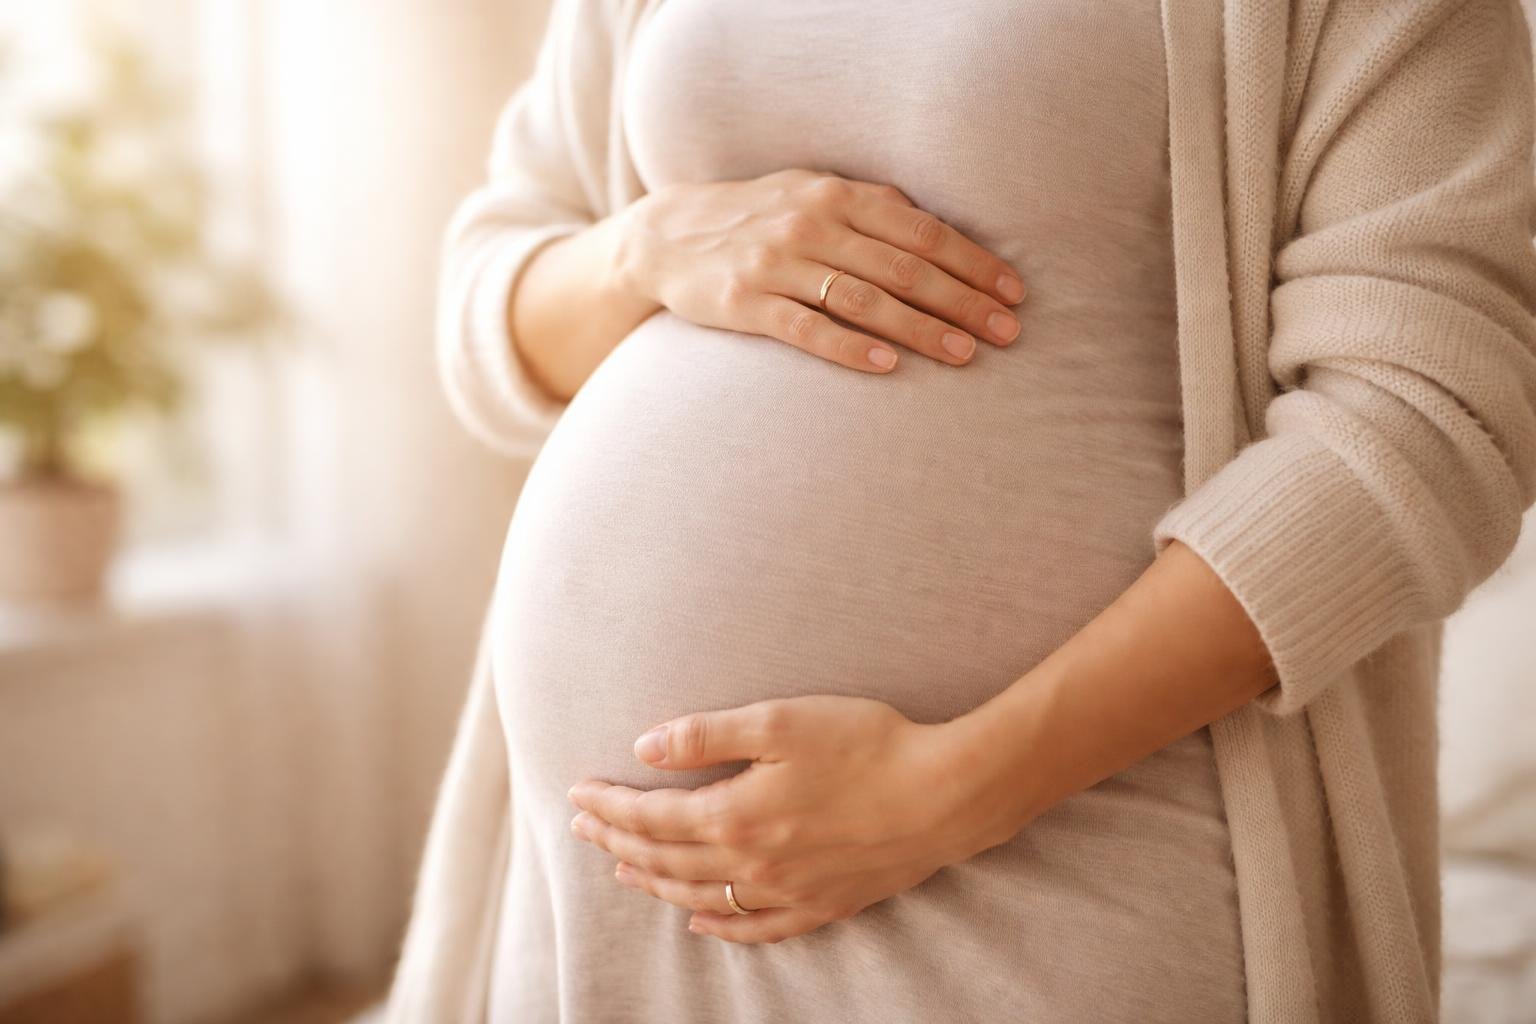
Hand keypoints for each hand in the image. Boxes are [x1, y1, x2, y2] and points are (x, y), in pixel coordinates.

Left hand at [565, 695, 1023, 943]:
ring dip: (653, 882)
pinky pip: (755, 929)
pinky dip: (717, 927)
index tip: (577, 794)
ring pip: (699, 896)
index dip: (609, 807)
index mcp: (734, 815)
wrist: (945, 795)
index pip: (649, 817)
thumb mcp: (780, 722)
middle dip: (617, 841)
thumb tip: (644, 745)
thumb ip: (706, 736)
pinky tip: (699, 921)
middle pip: (664, 859)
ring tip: (623, 869)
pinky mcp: (822, 905)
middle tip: (582, 828)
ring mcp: (786, 893)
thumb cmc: (866, 745)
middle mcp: (750, 865)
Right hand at [611, 168, 1026, 372]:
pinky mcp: (744, 304)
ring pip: (862, 299)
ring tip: (964, 354)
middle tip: (1008, 332)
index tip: (1012, 293)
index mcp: (836, 195)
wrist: (665, 236)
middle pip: (902, 267)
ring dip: (919, 328)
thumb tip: (940, 232)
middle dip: (962, 301)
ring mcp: (775, 264)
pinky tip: (888, 368)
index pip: (921, 230)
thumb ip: (871, 209)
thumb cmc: (758, 218)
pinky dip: (849, 348)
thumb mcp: (812, 194)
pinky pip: (806, 329)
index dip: (972, 262)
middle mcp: (810, 224)